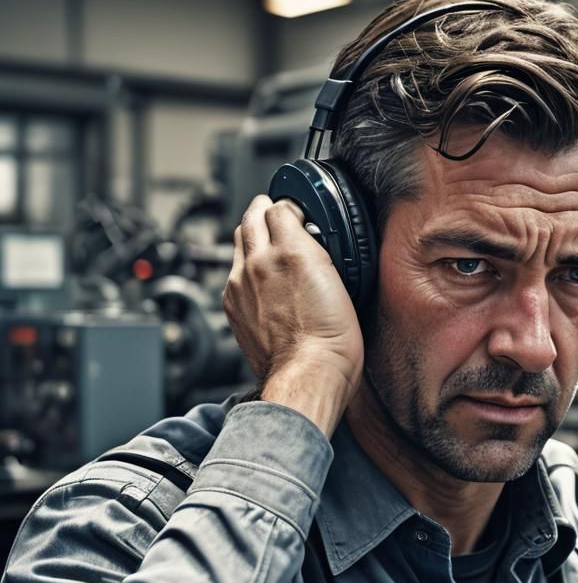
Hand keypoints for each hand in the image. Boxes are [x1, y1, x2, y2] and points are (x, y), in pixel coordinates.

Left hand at [224, 196, 363, 431]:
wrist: (308, 374)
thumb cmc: (332, 340)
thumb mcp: (340, 283)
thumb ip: (316, 251)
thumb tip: (307, 238)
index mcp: (290, 251)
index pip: (279, 207)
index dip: (290, 208)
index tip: (299, 214)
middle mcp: (259, 262)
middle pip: (250, 217)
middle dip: (264, 212)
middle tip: (278, 216)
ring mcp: (240, 283)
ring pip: (238, 243)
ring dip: (252, 237)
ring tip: (268, 245)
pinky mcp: (232, 304)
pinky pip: (233, 273)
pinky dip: (246, 268)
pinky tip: (262, 280)